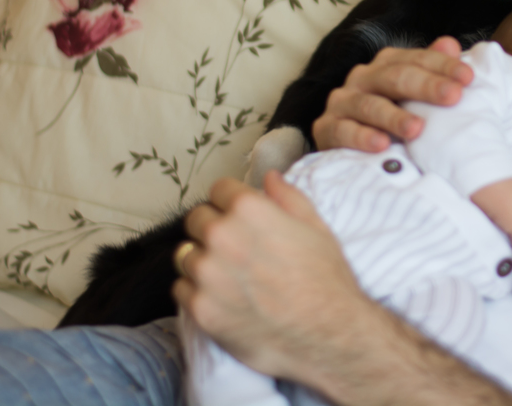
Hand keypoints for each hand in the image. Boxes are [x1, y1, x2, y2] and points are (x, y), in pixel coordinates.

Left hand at [173, 173, 375, 387]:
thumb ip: (287, 197)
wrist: (330, 334)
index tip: (238, 215)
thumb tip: (269, 177)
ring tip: (229, 276)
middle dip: (213, 228)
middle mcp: (222, 236)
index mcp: (249, 210)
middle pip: (196, 219)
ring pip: (185, 255)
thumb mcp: (316, 227)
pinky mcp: (200, 309)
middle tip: (235, 248)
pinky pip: (181, 289)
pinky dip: (196, 292)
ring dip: (202, 261)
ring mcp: (207, 275)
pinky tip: (223, 298)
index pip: (218, 189)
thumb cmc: (326, 280)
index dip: (231, 201)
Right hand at [313, 36, 473, 152]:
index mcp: (386, 65)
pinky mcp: (326, 128)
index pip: (417, 59)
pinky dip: (362, 137)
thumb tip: (451, 44)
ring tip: (417, 128)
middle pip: (395, 77)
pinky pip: (342, 130)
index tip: (468, 78)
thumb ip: (431, 71)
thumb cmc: (391, 120)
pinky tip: (381, 145)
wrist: (349, 149)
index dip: (443, 66)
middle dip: (426, 86)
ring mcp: (342, 102)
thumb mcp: (413, 97)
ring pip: (369, 105)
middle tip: (454, 96)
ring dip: (394, 116)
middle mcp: (363, 78)